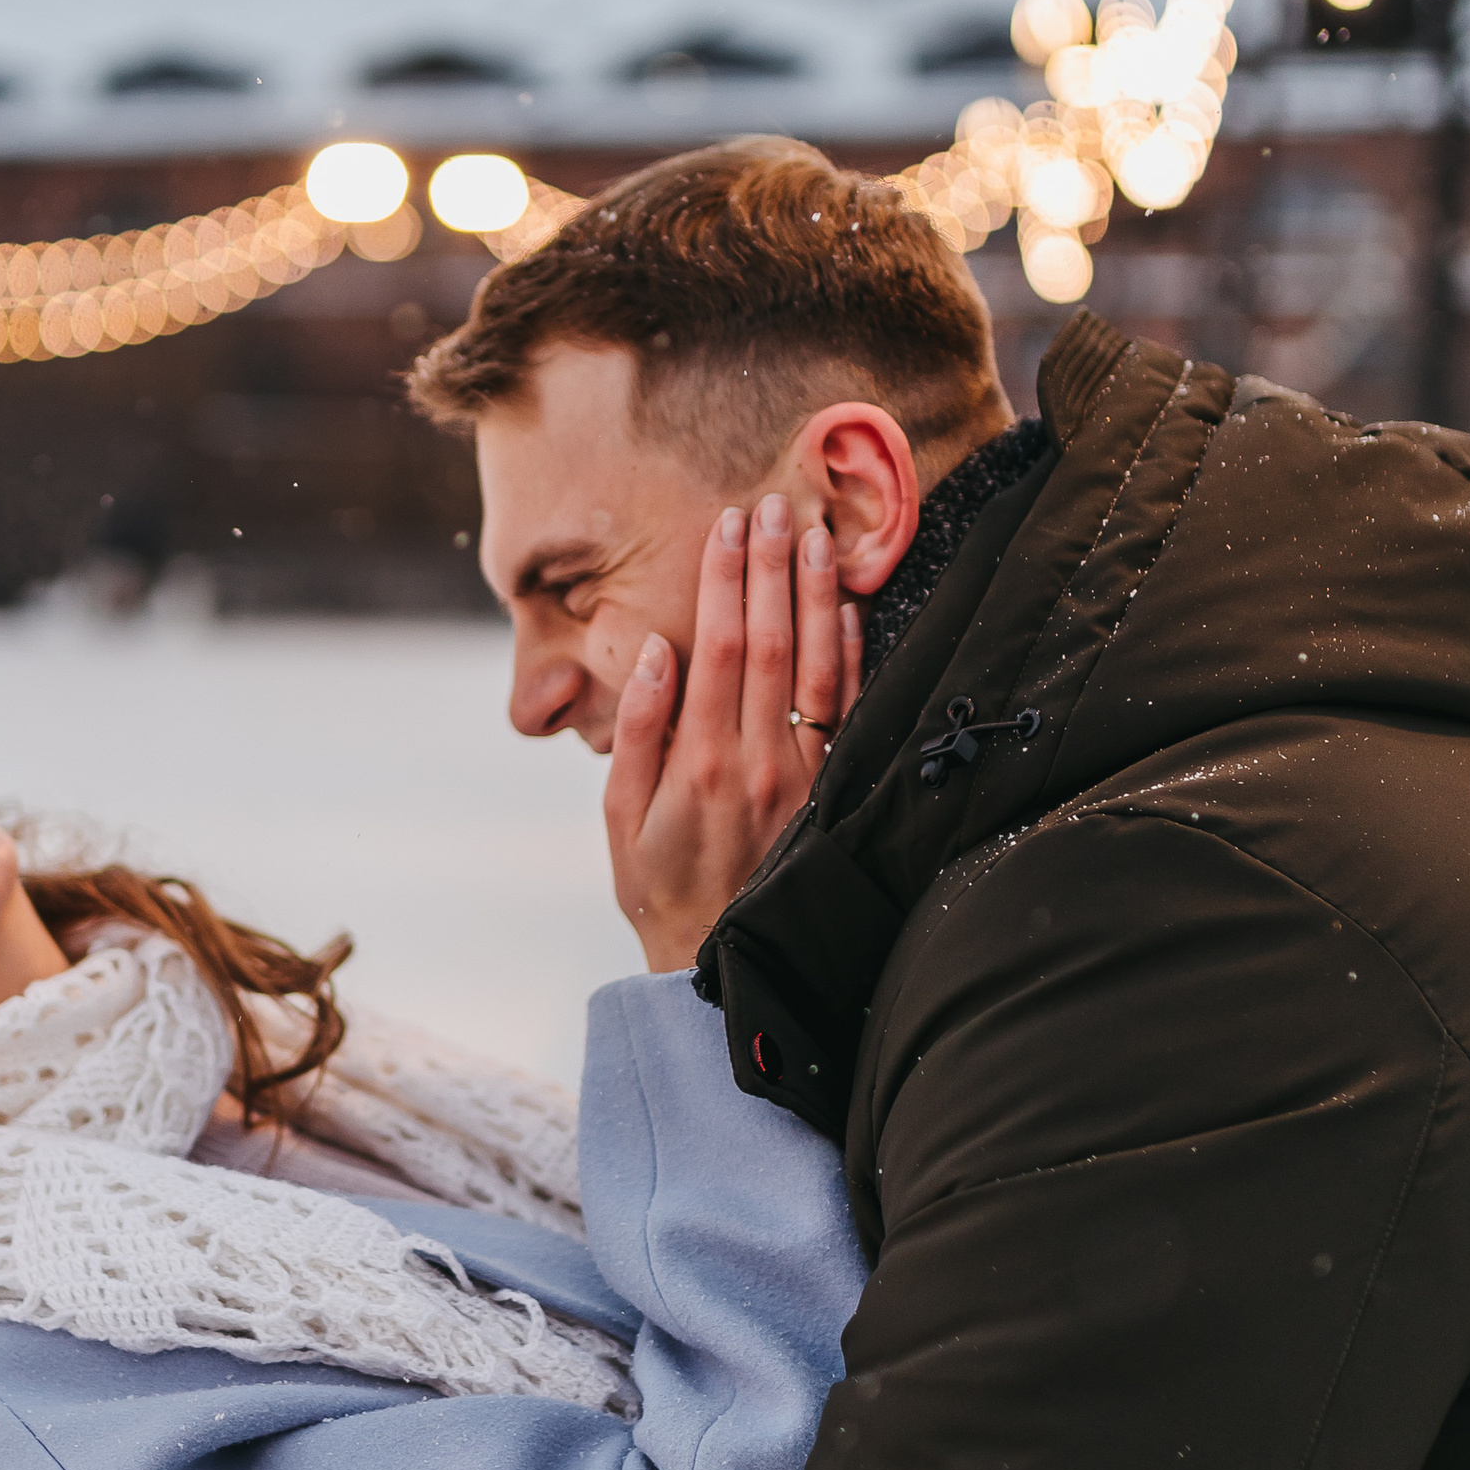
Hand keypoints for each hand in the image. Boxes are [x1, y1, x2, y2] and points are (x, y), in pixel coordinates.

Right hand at [604, 497, 860, 972]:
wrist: (720, 963)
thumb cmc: (657, 885)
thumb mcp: (619, 814)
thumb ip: (638, 729)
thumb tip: (656, 650)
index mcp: (699, 762)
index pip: (718, 646)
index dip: (726, 579)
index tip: (728, 525)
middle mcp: (759, 762)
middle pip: (771, 642)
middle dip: (772, 567)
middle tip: (773, 506)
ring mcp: (804, 777)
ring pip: (818, 666)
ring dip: (817, 595)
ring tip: (817, 534)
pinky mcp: (831, 791)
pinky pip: (848, 709)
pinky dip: (850, 654)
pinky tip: (848, 607)